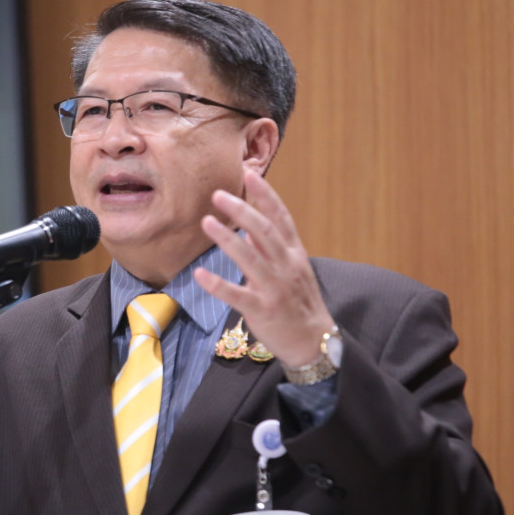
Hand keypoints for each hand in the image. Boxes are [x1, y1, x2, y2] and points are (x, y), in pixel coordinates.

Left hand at [193, 169, 333, 367]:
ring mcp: (274, 288)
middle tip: (218, 194)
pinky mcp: (262, 309)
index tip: (249, 173)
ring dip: (227, 239)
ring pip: (250, 258)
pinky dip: (217, 284)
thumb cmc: (299, 302)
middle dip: (242, 210)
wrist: (314, 341)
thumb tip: (249, 226)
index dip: (265, 194)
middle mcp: (286, 266)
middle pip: (264, 231)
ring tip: (206, 222)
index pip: (280, 217)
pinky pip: (237, 295)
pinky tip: (200, 274)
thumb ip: (273, 248)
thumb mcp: (293, 269)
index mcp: (294, 253)